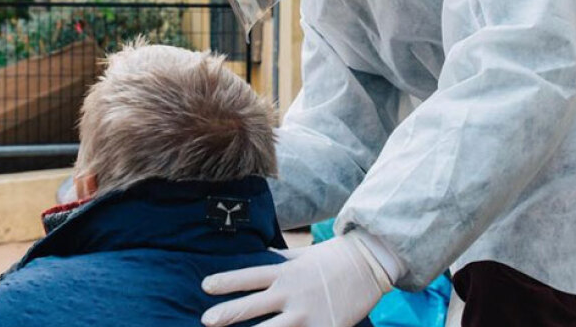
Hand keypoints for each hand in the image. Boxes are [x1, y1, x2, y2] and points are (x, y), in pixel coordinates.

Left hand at [200, 233, 391, 326]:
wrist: (370, 263)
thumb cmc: (335, 257)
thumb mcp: (304, 254)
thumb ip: (280, 258)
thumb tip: (261, 254)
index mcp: (286, 273)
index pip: (249, 277)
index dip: (226, 281)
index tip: (205, 286)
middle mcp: (292, 293)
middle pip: (252, 306)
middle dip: (227, 314)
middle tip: (206, 320)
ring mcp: (307, 314)